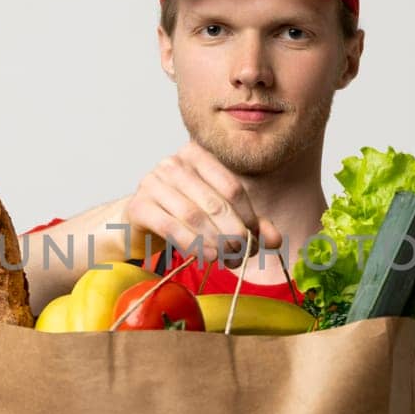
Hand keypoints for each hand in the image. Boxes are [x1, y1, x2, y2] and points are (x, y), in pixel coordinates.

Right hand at [123, 141, 283, 266]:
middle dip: (234, 232)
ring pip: (194, 215)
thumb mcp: (218, 215)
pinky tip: (206, 257)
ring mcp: (152, 182)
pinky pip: (170, 227)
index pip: (232, 186)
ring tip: (228, 258)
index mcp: (197, 155)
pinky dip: (192, 245)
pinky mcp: (139, 205)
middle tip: (244, 253)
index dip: (249, 216)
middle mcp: (173, 163)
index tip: (256, 239)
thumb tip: (276, 241)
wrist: (139, 223)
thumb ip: (248, 223)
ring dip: (215, 242)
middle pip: (215, 202)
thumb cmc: (182, 214)